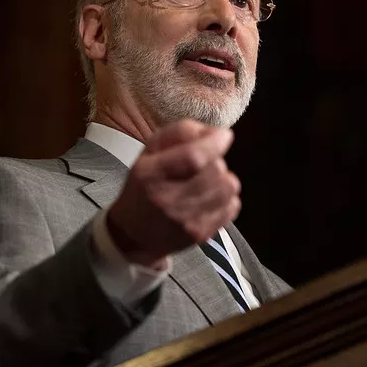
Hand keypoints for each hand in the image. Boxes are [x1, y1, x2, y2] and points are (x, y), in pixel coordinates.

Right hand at [106, 120, 241, 266]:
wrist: (134, 233)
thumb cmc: (145, 186)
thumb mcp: (151, 151)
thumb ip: (179, 133)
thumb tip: (214, 132)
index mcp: (150, 174)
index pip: (192, 156)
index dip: (214, 143)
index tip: (224, 136)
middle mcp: (167, 199)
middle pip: (215, 170)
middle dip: (216, 161)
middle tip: (204, 166)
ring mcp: (185, 221)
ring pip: (229, 188)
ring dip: (223, 179)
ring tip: (208, 182)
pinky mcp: (200, 235)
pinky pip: (232, 206)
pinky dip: (226, 199)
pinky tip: (209, 198)